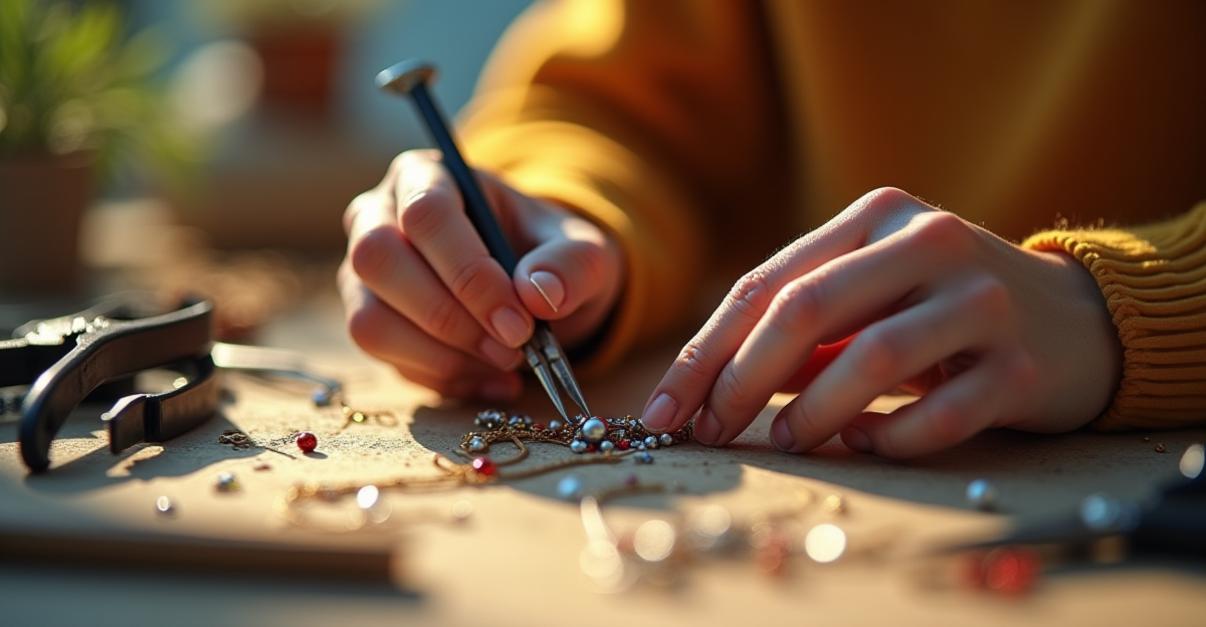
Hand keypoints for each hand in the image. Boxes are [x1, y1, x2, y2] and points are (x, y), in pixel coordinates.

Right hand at [338, 150, 622, 400]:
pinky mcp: (368, 321)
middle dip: (450, 318)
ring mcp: (362, 274)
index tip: (519, 323)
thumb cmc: (549, 254)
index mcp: (427, 176)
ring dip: (443, 357)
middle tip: (513, 349)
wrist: (535, 288)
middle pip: (378, 261)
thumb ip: (572, 265)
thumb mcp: (583, 252)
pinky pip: (386, 360)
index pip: (426, 214)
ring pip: (370, 320)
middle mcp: (377, 217)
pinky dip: (445, 379)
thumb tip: (539, 294)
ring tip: (507, 366)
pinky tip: (496, 380)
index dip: (469, 273)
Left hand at [640, 188, 1120, 457]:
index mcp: (876, 217)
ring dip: (813, 412)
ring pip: (874, 357)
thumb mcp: (870, 297)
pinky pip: (941, 413)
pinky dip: (891, 439)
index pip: (766, 284)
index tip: (663, 411)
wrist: (1078, 318)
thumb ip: (798, 330)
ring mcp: (981, 298)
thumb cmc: (942, 309)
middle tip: (711, 433)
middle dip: (740, 379)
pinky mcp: (1023, 364)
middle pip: (806, 308)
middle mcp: (928, 241)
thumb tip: (708, 394)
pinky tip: (868, 444)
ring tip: (789, 440)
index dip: (704, 352)